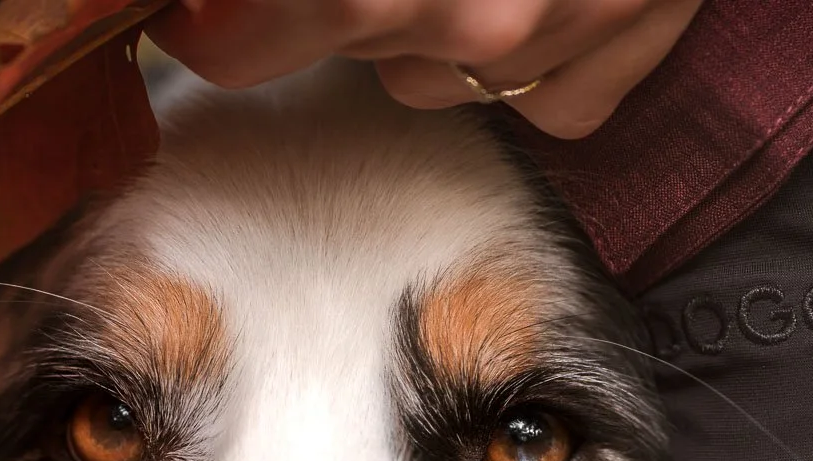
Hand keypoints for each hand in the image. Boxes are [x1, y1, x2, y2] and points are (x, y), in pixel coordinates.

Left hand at [148, 0, 701, 138]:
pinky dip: (529, 56)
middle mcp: (459, 20)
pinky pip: (540, 98)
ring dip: (424, 22)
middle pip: (336, 50)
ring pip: (428, 78)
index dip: (206, 16)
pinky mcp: (623, 52)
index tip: (199, 3)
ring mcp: (546, 45)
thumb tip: (189, 0)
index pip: (229, 45)